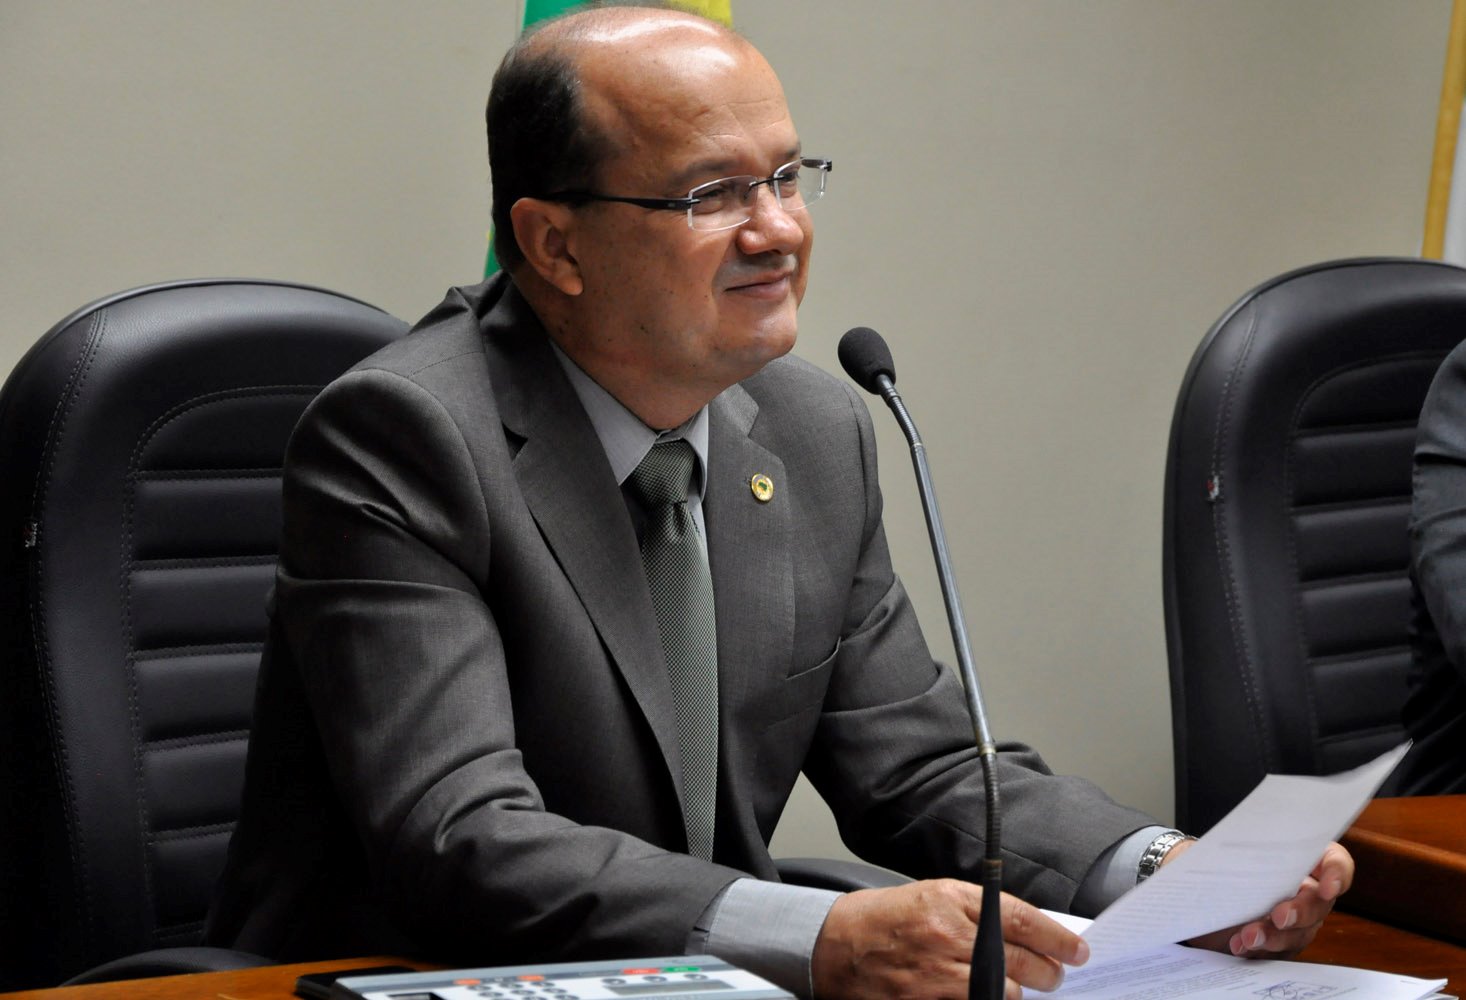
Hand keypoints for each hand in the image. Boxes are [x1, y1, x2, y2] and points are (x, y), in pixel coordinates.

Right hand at [810, 878, 1088, 999]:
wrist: (832, 945)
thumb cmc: (882, 919)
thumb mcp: (929, 896)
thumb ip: (974, 911)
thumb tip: (1023, 932)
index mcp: (950, 898)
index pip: (1022, 919)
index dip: (1057, 939)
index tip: (1076, 951)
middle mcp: (947, 933)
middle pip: (1020, 960)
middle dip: (1047, 972)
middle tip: (1054, 975)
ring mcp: (936, 972)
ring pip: (1003, 992)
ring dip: (1019, 994)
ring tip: (1022, 990)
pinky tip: (990, 998)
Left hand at [1176, 840, 1353, 958]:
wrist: (1204, 895)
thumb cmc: (1217, 863)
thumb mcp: (1220, 849)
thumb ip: (1224, 847)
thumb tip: (1205, 847)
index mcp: (1300, 858)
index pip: (1334, 861)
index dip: (1337, 873)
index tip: (1328, 887)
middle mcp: (1306, 890)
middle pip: (1319, 903)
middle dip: (1301, 911)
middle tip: (1280, 917)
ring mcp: (1297, 921)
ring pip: (1299, 933)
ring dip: (1275, 936)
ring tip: (1248, 936)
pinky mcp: (1280, 944)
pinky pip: (1278, 951)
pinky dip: (1258, 949)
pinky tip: (1238, 945)